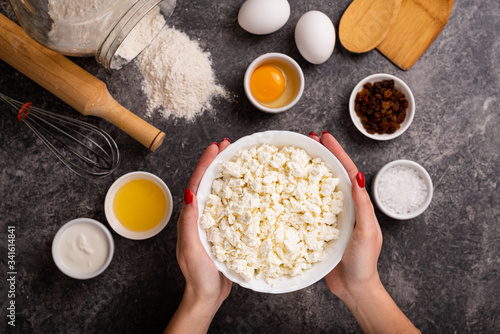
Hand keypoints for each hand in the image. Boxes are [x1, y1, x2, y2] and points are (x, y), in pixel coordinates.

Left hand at [165, 139, 231, 333]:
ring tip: (238, 159)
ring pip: (220, 192)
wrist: (207, 296)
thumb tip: (191, 194)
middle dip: (216, 162)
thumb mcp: (191, 248)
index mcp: (191, 217)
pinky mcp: (225, 231)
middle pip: (208, 183)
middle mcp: (201, 216)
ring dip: (227, 174)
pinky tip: (250, 190)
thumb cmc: (198, 275)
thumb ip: (189, 223)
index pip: (197, 184)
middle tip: (228, 145)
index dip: (205, 164)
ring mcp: (213, 222)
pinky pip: (231, 207)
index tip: (215, 147)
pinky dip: (239, 194)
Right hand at [309, 131, 418, 333]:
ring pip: (317, 188)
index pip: (346, 171)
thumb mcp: (367, 232)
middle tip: (308, 138)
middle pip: (331, 175)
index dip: (336, 153)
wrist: (353, 288)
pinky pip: (307, 207)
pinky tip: (287, 188)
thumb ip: (363, 206)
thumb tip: (357, 176)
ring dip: (308, 170)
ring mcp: (328, 217)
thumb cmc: (363, 262)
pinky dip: (298, 194)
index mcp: (356, 204)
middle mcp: (342, 206)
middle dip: (321, 155)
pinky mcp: (316, 228)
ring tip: (296, 155)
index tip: (325, 137)